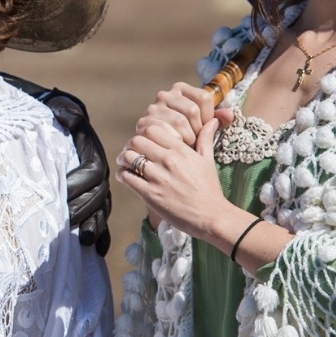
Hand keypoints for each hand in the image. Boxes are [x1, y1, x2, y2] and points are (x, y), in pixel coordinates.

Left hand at [0, 76, 112, 254]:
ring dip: (94, 226)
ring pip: (101, 211)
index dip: (78, 183)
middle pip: (97, 196)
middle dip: (82, 210)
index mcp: (92, 155)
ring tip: (85, 240)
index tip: (61, 194)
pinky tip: (96, 251)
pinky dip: (100, 236)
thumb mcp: (59, 110)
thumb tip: (65, 112)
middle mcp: (98, 176)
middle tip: (66, 221)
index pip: (91, 172)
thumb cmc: (52, 120)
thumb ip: (66, 111)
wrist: (50, 126)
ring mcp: (97, 193)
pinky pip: (101, 222)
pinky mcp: (92, 206)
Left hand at [115, 85, 239, 239]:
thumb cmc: (210, 189)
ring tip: (126, 163)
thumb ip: (206, 138)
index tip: (144, 140)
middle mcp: (168, 161)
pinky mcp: (150, 194)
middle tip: (131, 151)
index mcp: (181, 150)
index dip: (144, 133)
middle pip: (137, 141)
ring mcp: (158, 177)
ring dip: (124, 159)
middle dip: (131, 144)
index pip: (153, 129)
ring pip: (129, 157)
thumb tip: (213, 120)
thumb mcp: (208, 160)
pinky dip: (122, 174)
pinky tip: (126, 176)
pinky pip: (127, 177)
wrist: (211, 216)